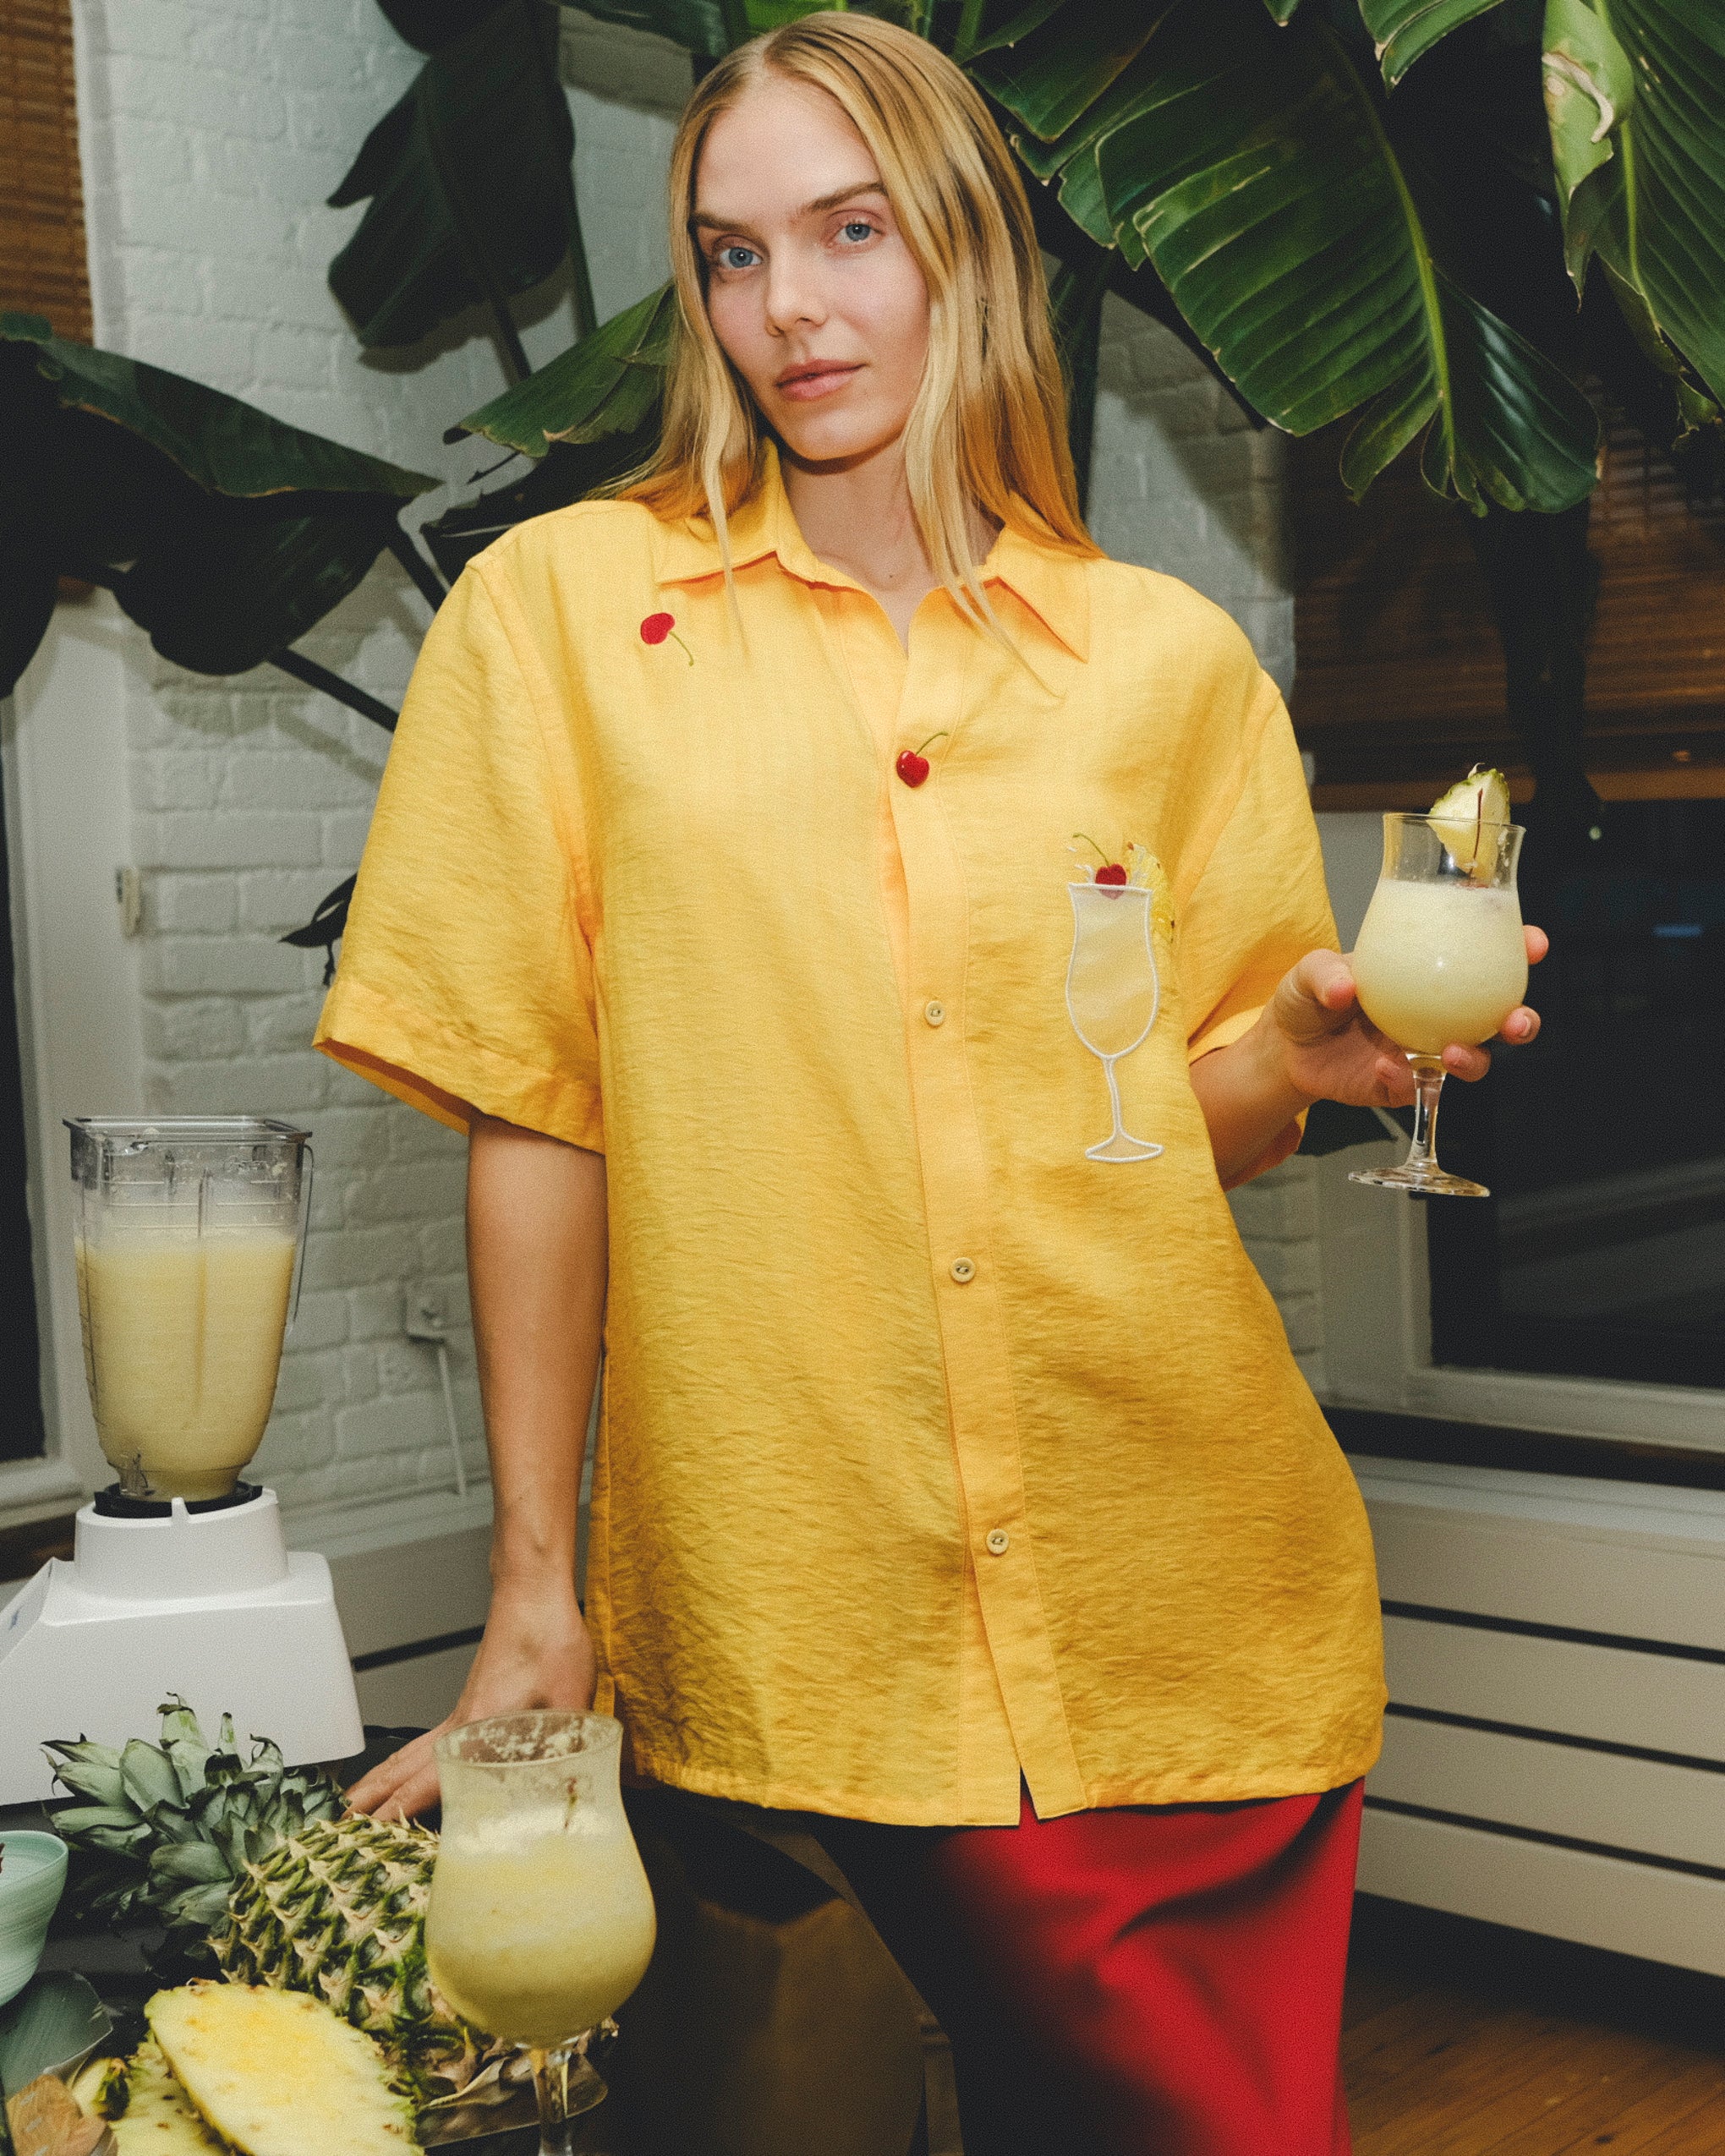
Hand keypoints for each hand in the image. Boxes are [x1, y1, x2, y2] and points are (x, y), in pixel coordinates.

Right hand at [344, 1581, 596, 1820]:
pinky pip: (426, 1740)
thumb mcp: (569, 1704)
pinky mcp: (472, 1700)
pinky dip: (405, 1759)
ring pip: (408, 1753)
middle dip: (368, 1802)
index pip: (423, 1782)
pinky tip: (411, 1765)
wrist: (535, 1595)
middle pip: (400, 1769)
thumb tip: (576, 1797)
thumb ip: (570, 1753)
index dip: (394, 1815)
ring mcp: (462, 1711)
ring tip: (355, 1803)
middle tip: (337, 1828)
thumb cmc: (549, 1641)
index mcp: (475, 1731)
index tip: (365, 1840)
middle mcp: (459, 1724)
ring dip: (380, 1780)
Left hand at [1266, 925, 1547, 1108]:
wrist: (1286, 1051)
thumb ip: (1325, 974)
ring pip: (1474, 1059)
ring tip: (1453, 1053)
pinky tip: (1387, 1069)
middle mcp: (1438, 1013)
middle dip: (1522, 1019)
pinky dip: (1408, 1081)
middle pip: (1498, 1017)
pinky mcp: (1405, 1084)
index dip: (1518, 949)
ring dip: (1475, 1058)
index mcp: (1427, 973)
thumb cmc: (1307, 999)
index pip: (1485, 958)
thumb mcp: (1309, 973)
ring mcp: (1425, 1051)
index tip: (1534, 943)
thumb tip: (1345, 988)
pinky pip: (1421, 1088)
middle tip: (1517, 1021)